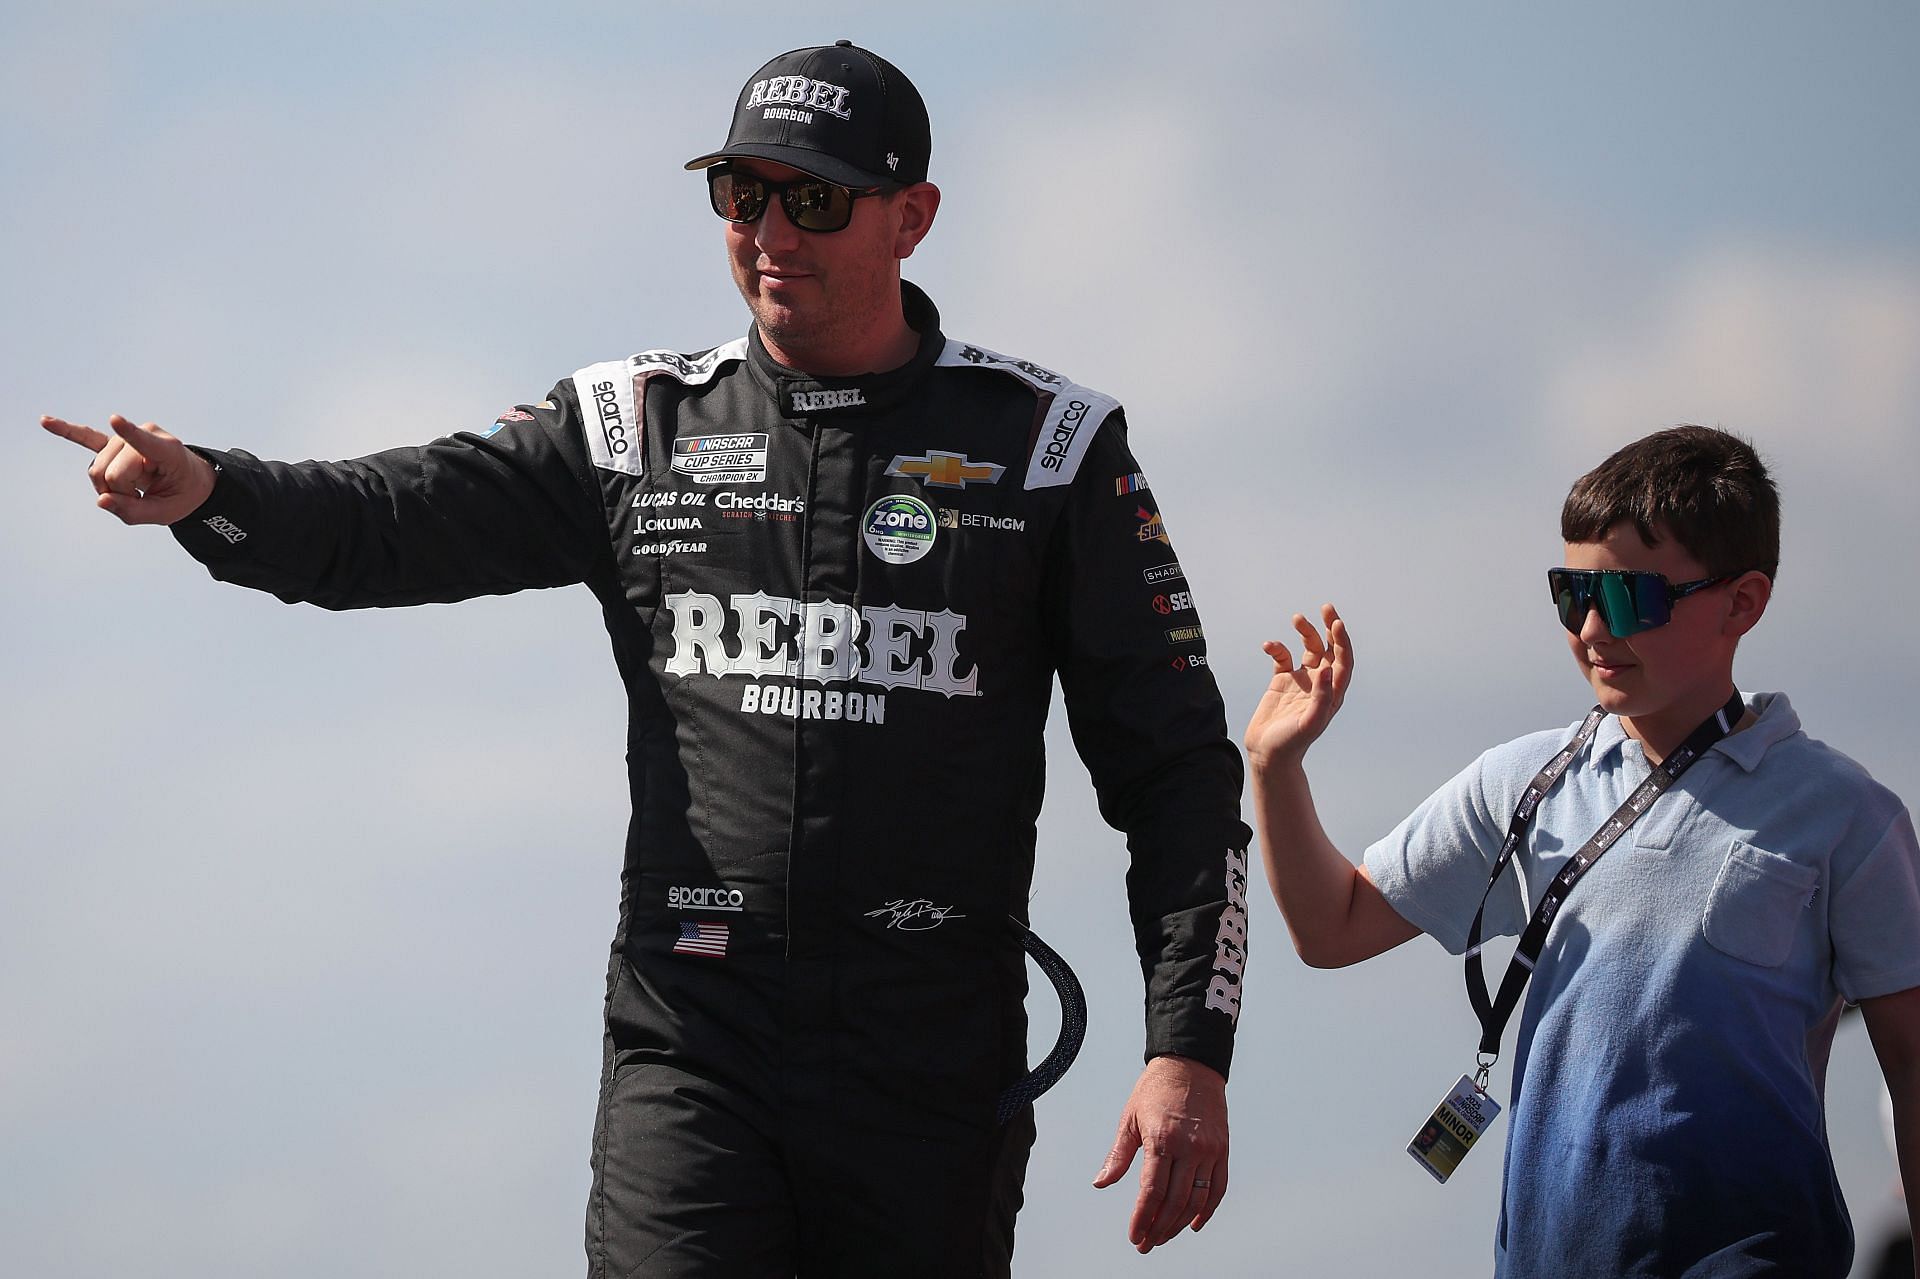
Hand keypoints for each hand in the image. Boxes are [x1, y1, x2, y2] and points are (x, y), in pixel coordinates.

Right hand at [42, 413, 216, 524]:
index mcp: (168, 450)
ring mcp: (127, 438)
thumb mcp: (166, 513)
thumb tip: (101, 501)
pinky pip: (85, 437)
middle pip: (111, 472)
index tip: (115, 420)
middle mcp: (145, 435)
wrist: (189, 479)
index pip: (143, 442)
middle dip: (121, 493)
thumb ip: (135, 511)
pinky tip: (45, 421)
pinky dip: (65, 430)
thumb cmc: (181, 494)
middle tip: (141, 495)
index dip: (128, 433)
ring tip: (133, 487)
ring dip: (110, 488)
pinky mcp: (112, 443)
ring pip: (97, 469)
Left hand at [1091, 1054, 1227, 1251]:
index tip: (1135, 1236)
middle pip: (1174, 1202)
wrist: (1190, 1065)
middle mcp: (1188, 1148)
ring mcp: (1208, 1150)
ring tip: (1164, 1236)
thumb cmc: (1155, 1090)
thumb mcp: (1129, 1119)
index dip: (1142, 1219)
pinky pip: (1217, 1188)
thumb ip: (1118, 1155)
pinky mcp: (1222, 1150)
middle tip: (1147, 1243)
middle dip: (1159, 1228)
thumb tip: (1101, 1182)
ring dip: (1179, 1224)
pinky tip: (1193, 1224)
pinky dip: (1207, 1210)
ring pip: (1196, 1200)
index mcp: (1161, 1140)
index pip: (1151, 1192)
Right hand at [1243, 603, 1351, 770]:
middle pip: (1330, 649)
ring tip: (1297, 618)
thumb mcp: (1309, 723)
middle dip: (1330, 628)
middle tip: (1327, 608)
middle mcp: (1320, 683)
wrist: (1268, 755)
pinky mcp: (1281, 681)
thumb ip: (1321, 697)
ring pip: (1309, 648)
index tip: (1336, 623)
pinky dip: (1277, 647)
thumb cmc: (1292, 743)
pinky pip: (1282, 657)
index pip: (1344, 660)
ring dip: (1305, 632)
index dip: (1343, 640)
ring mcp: (1301, 681)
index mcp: (1332, 693)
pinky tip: (1268, 645)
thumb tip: (1329, 669)